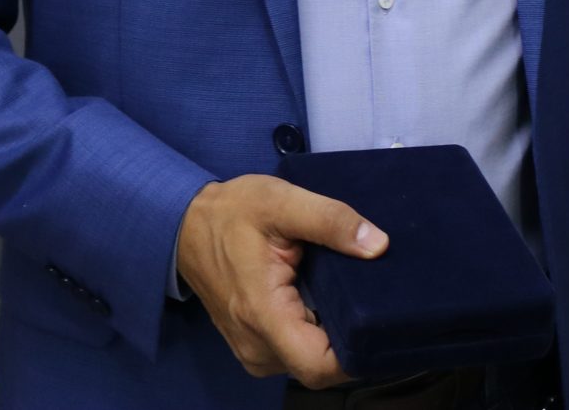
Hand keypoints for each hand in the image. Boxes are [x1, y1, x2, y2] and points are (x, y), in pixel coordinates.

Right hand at [175, 174, 385, 387]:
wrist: (186, 227)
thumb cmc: (232, 213)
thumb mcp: (281, 201)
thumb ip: (330, 220)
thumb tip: (378, 245)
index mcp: (262, 314)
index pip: (318, 365)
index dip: (357, 354)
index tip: (382, 323)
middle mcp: (257, 346)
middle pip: (320, 367)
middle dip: (352, 339)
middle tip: (374, 300)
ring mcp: (253, 353)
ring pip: (310, 362)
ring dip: (334, 337)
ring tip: (350, 296)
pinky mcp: (255, 348)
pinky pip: (297, 354)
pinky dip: (316, 334)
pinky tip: (327, 303)